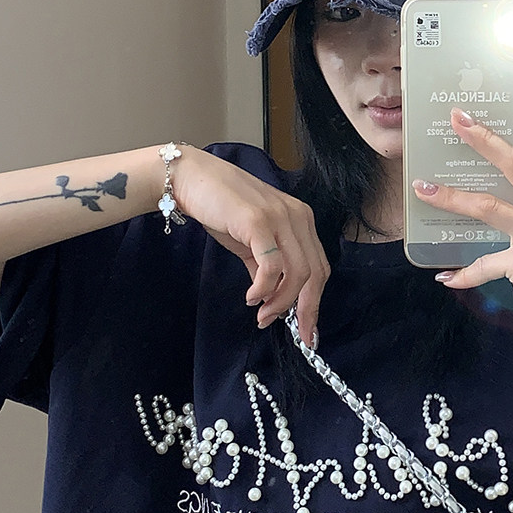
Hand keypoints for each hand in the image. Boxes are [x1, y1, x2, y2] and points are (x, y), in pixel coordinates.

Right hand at [170, 148, 330, 345]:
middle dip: (305, 309)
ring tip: (262, 314)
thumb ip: (265, 268)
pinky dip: (264, 287)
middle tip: (293, 332)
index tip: (307, 330)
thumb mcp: (250, 243)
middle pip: (315, 273)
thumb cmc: (221, 209)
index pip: (319, 267)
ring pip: (297, 272)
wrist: (192, 180)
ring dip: (281, 301)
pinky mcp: (259, 222)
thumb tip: (272, 298)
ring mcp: (280, 217)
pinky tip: (251, 297)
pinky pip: (272, 265)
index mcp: (300, 220)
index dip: (315, 302)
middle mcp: (297, 217)